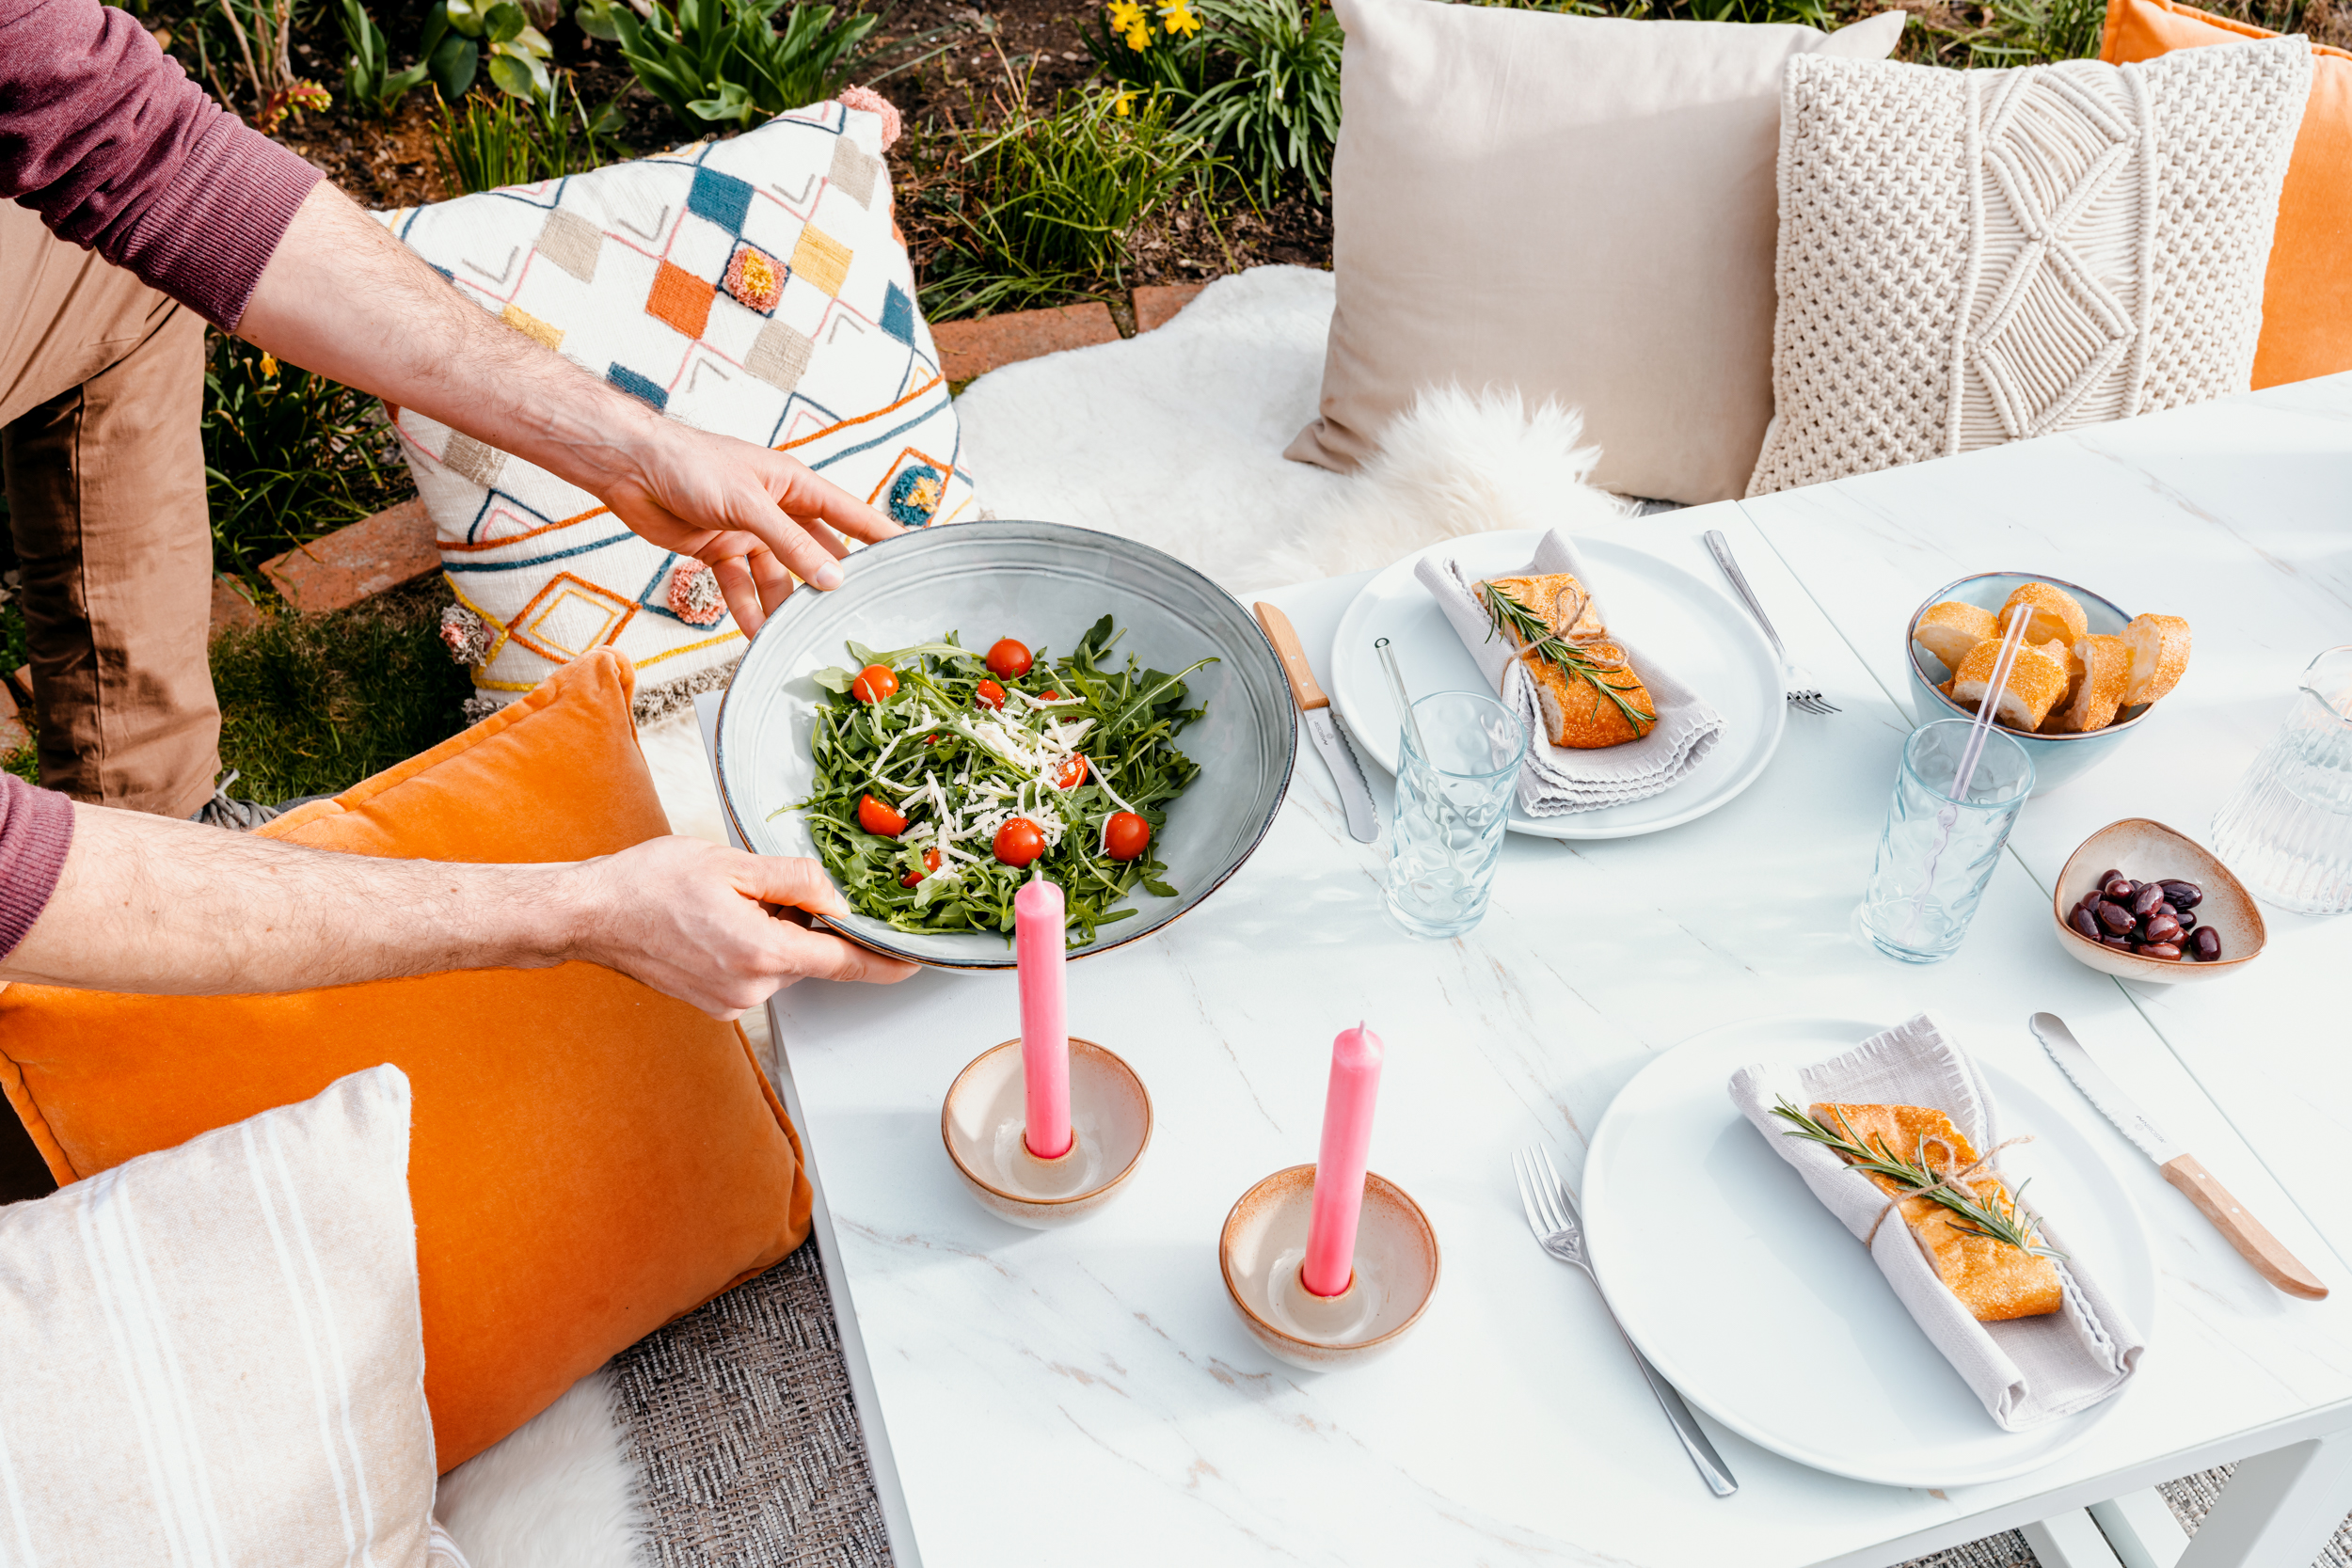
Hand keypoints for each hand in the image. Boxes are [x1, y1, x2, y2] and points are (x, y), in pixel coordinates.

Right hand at [563, 836, 916, 1018]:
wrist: (590, 913)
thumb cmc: (649, 883)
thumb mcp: (731, 863)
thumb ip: (794, 880)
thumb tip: (836, 895)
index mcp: (761, 952)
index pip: (844, 962)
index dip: (885, 961)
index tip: (915, 961)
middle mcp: (750, 988)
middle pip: (812, 956)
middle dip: (807, 922)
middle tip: (767, 887)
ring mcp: (731, 1002)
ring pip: (783, 963)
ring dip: (776, 933)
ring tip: (729, 901)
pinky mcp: (716, 1003)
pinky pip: (757, 973)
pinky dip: (753, 947)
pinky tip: (718, 921)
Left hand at [602, 423, 900, 635]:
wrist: (630, 468)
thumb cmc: (690, 464)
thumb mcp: (749, 504)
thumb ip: (791, 544)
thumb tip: (832, 580)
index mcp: (793, 485)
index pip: (848, 514)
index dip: (879, 536)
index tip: (909, 557)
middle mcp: (776, 509)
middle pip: (815, 554)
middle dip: (828, 585)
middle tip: (850, 617)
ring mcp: (748, 531)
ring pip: (778, 577)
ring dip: (784, 606)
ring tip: (797, 637)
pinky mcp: (719, 550)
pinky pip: (741, 586)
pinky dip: (747, 608)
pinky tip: (756, 634)